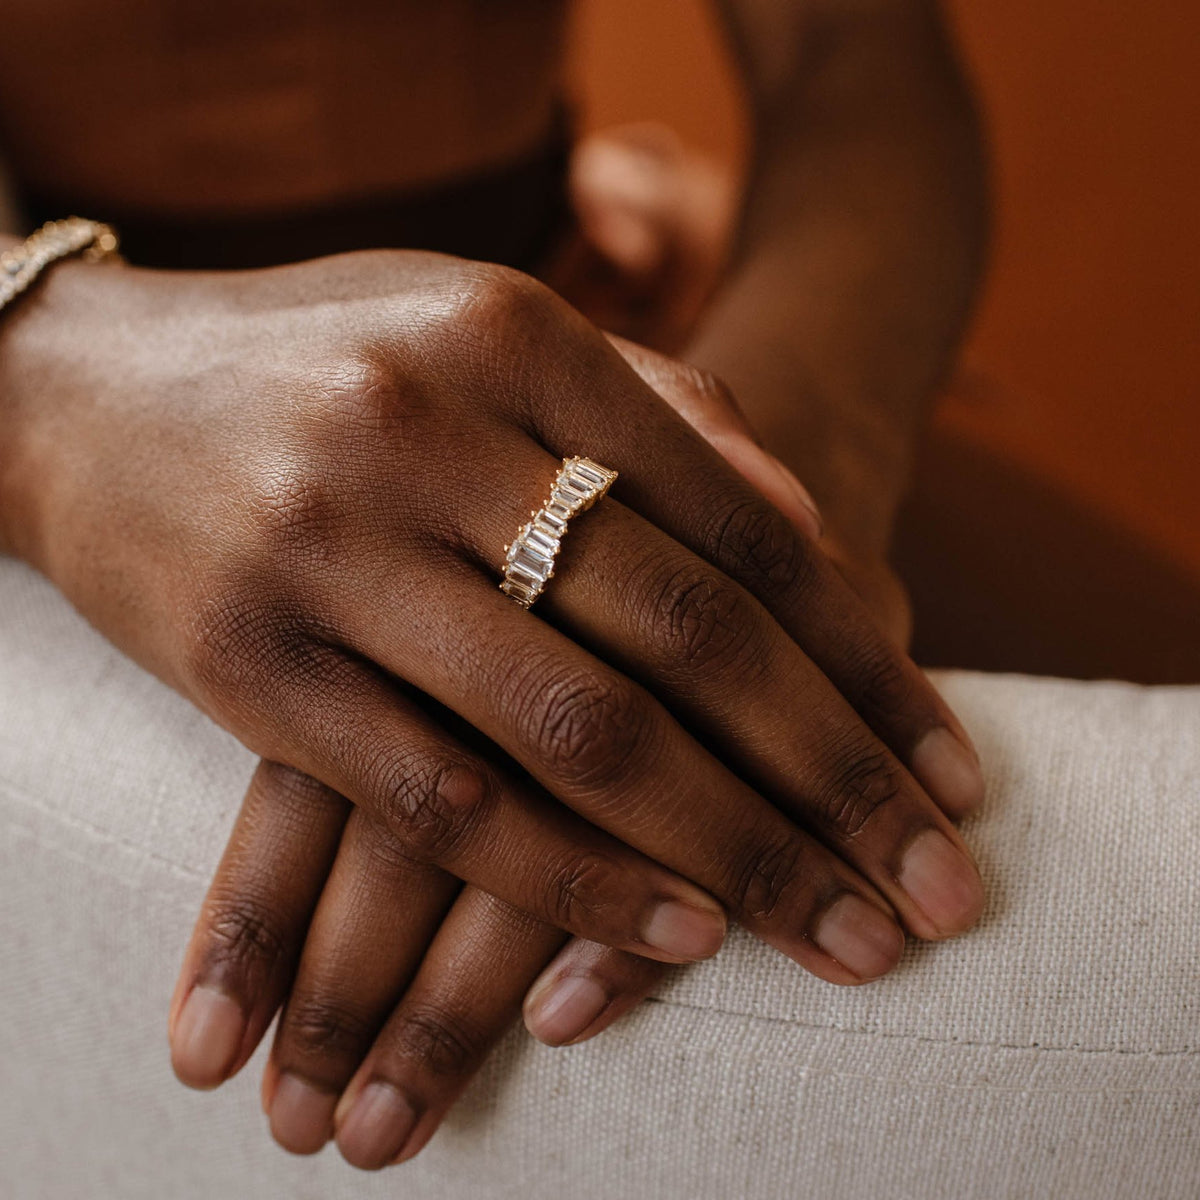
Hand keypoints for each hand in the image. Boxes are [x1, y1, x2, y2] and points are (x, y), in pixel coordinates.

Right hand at [154, 325, 979, 1166]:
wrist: (83, 388)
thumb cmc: (330, 361)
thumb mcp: (492, 335)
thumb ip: (656, 412)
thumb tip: (804, 522)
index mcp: (511, 334)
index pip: (738, 520)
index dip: (858, 654)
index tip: (949, 766)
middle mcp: (424, 430)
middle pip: (681, 633)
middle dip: (832, 775)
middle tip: (940, 886)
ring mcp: (328, 549)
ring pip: (569, 732)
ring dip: (723, 853)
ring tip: (839, 937)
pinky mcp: (246, 664)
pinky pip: (437, 800)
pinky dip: (563, 880)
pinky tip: (664, 939)